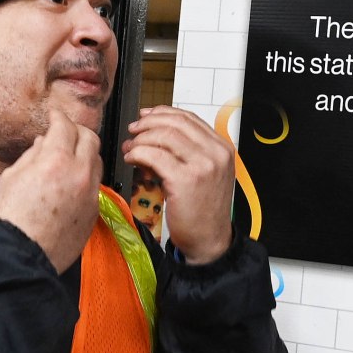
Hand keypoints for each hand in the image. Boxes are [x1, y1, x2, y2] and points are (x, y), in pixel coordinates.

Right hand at [0, 109, 101, 273]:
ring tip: (70, 155)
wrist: (21, 255)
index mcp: (56, 161)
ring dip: (86, 153)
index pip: (65, 126)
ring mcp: (90, 193)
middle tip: (65, 131)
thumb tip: (43, 144)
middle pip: (90, 138)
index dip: (59, 117)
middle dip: (77, 130)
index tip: (54, 116)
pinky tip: (72, 181)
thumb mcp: (11, 177)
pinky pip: (95, 185)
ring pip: (97, 161)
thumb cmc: (11, 219)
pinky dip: (86, 176)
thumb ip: (31, 155)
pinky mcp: (94, 211)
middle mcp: (80, 174)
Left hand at [122, 106, 233, 263]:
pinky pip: (154, 156)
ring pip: (163, 136)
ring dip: (141, 139)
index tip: (146, 116)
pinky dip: (138, 153)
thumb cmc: (204, 210)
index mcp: (222, 148)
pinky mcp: (185, 180)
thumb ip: (190, 152)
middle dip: (148, 123)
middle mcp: (215, 153)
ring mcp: (202, 166)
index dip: (163, 113)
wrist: (209, 240)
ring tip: (131, 148)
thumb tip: (157, 132)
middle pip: (176, 123)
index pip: (189, 118)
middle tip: (134, 131)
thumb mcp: (206, 174)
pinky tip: (132, 159)